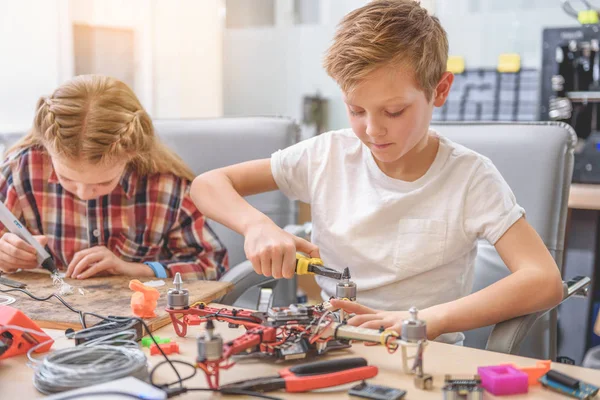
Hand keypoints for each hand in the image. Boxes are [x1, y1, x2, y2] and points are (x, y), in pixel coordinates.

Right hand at [0, 233, 46, 271]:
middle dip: (27, 257)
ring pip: (12, 261)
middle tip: (35, 258)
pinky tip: (28, 265)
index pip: (17, 242)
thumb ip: (38, 239)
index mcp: (8, 236)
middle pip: (14, 252)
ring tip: (34, 263)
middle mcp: (1, 245)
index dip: (27, 247)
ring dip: (25, 263)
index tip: (35, 251)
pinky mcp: (0, 264)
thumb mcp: (32, 239)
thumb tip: (43, 241)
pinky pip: (11, 267)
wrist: (18, 250)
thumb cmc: (25, 244)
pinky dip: (21, 267)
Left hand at [66, 246, 153, 278]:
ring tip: (74, 276)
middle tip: (68, 275)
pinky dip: (87, 272)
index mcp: (97, 249)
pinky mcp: (111, 261)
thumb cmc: (112, 270)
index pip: (80, 254)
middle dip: (73, 265)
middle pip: (82, 255)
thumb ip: (88, 267)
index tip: (67, 273)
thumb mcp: (97, 267)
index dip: (72, 263)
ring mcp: (106, 254)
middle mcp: (101, 249)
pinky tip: (81, 277)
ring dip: (78, 268)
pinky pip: (96, 266)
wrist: (128, 271)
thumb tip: (73, 272)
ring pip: (87, 259)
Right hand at [244, 221, 319, 279]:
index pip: (289, 273)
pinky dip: (259, 267)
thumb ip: (311, 250)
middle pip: (278, 275)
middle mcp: (276, 249)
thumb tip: (319, 261)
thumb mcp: (296, 240)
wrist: (258, 226)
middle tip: (276, 260)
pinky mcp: (253, 255)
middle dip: (277, 270)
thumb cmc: (279, 235)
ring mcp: (264, 252)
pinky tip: (261, 256)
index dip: (287, 271)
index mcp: (289, 247)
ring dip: (268, 269)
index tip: (285, 265)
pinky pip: (258, 271)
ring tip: (268, 257)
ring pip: (267, 273)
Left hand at [329, 299, 445, 340]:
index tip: (333, 301)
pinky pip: (391, 334)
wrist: (432, 319)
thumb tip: (362, 336)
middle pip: (364, 316)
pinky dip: (382, 337)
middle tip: (341, 325)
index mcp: (380, 314)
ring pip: (375, 324)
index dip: (346, 305)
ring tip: (354, 333)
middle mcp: (384, 316)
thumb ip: (377, 328)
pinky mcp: (403, 329)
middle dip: (351, 320)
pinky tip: (376, 340)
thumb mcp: (390, 322)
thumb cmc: (410, 322)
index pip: (360, 307)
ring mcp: (393, 322)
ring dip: (364, 329)